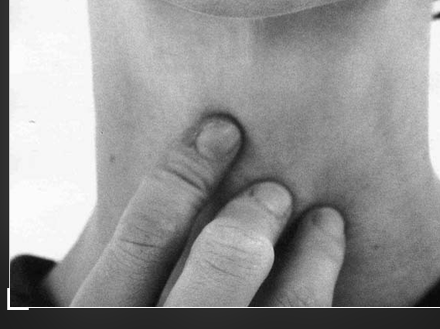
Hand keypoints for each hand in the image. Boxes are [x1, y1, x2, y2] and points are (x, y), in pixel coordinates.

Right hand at [70, 115, 346, 305]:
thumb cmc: (145, 311)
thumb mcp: (114, 302)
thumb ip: (135, 269)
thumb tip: (186, 169)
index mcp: (109, 321)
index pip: (144, 236)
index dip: (184, 173)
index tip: (221, 129)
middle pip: (226, 260)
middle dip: (257, 214)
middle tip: (274, 190)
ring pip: (290, 305)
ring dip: (316, 255)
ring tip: (324, 222)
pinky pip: (313, 325)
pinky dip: (326, 289)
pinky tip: (330, 270)